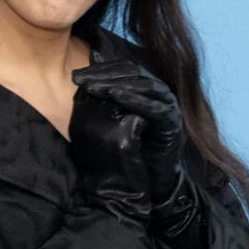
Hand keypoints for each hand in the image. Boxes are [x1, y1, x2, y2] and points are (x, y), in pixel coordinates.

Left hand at [71, 59, 209, 248]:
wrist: (151, 180)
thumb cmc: (130, 149)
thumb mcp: (112, 120)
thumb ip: (103, 99)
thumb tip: (84, 79)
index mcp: (146, 89)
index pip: (123, 68)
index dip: (99, 69)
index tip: (75, 75)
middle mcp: (160, 93)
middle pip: (132, 73)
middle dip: (104, 75)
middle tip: (80, 79)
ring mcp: (169, 106)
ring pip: (143, 86)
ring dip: (116, 84)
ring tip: (93, 86)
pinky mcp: (172, 121)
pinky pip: (153, 106)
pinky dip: (134, 99)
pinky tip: (114, 96)